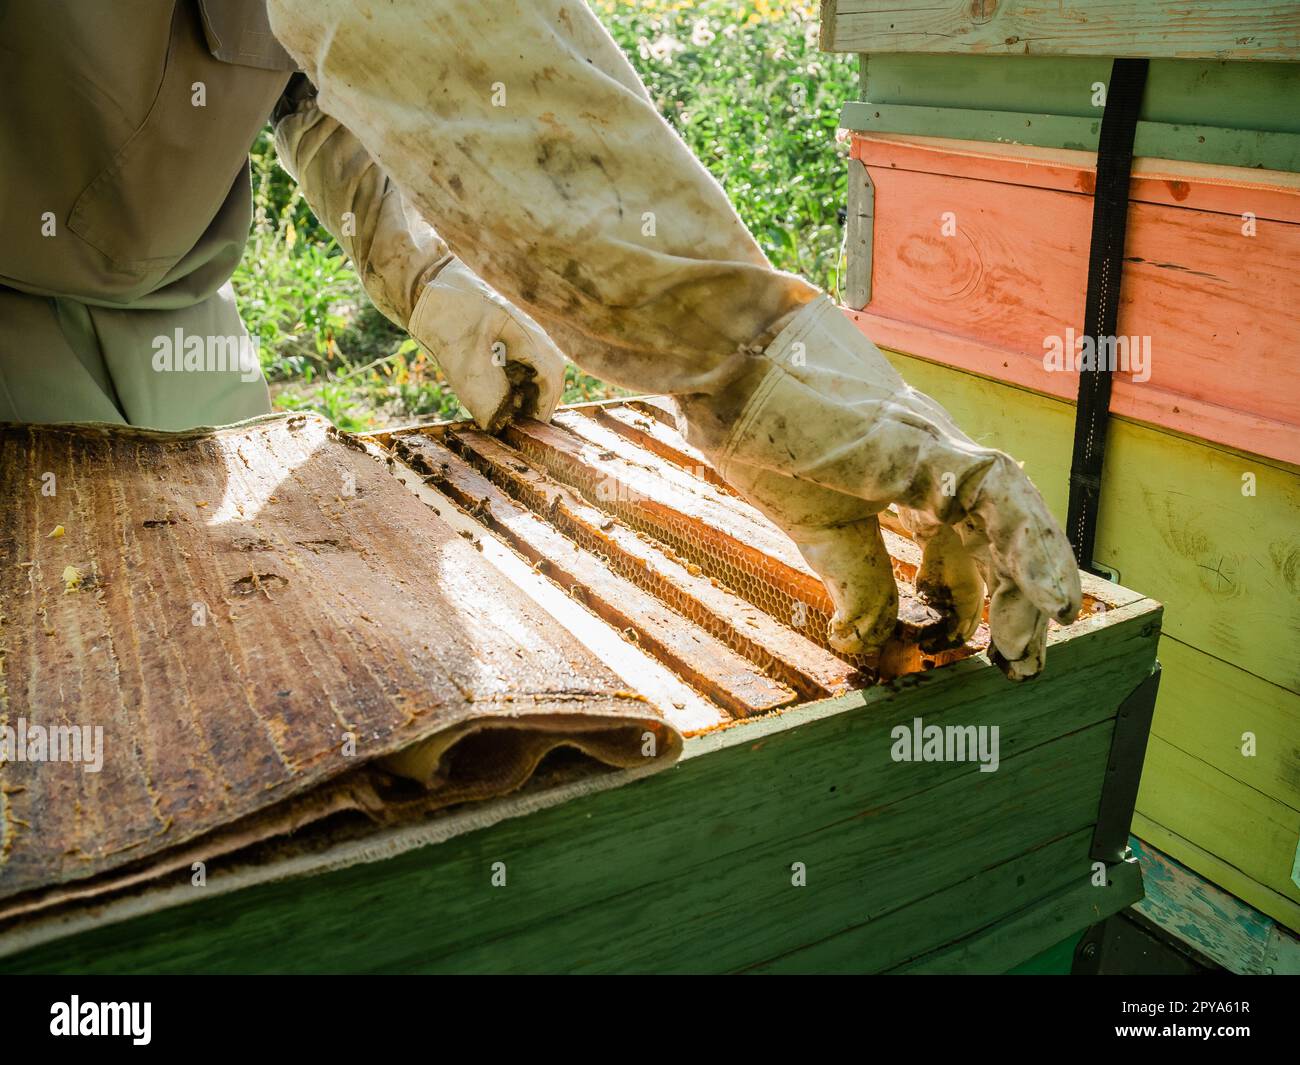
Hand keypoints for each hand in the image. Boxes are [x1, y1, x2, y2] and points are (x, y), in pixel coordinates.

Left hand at [409, 259, 566, 431]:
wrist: (422, 282)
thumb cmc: (444, 313)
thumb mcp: (461, 358)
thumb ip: (482, 394)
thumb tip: (496, 423)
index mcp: (528, 335)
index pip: (552, 378)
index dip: (543, 408)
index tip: (527, 431)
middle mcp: (529, 334)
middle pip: (547, 377)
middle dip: (534, 404)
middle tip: (514, 426)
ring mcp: (516, 335)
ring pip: (531, 373)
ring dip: (520, 395)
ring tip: (501, 413)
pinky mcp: (500, 338)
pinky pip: (514, 367)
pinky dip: (507, 385)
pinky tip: (487, 394)